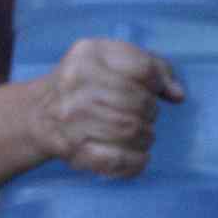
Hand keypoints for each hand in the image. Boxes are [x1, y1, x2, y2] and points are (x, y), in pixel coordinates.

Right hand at [30, 39, 184, 177]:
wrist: (38, 113)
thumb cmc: (89, 82)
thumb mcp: (114, 60)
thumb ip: (153, 68)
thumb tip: (178, 95)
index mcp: (88, 54)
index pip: (143, 69)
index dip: (158, 83)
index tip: (154, 90)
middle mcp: (76, 84)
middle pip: (138, 102)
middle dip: (151, 112)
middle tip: (146, 116)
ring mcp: (72, 118)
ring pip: (130, 131)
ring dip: (146, 137)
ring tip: (143, 135)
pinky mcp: (73, 150)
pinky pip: (115, 160)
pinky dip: (136, 162)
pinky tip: (139, 157)